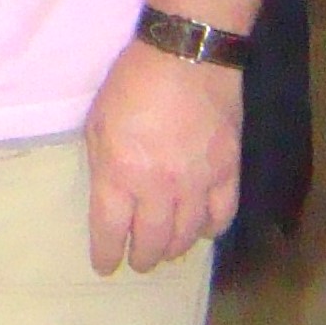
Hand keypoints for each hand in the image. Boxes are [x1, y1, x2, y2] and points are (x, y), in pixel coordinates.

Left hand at [85, 35, 241, 273]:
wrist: (186, 57)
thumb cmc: (131, 83)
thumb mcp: (97, 122)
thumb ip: (102, 164)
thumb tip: (111, 195)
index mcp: (120, 174)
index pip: (110, 230)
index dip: (106, 254)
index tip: (105, 267)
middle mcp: (159, 189)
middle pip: (151, 241)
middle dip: (141, 257)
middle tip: (137, 262)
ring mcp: (198, 183)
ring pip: (186, 235)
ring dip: (173, 248)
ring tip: (165, 251)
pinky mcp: (228, 173)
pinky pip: (222, 216)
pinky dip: (210, 230)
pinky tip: (201, 231)